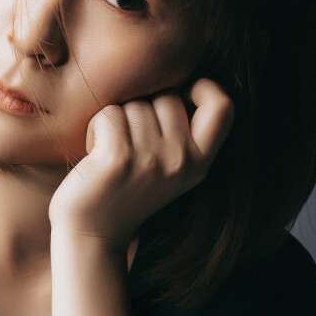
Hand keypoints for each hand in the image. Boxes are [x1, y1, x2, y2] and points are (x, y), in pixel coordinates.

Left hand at [48, 78, 234, 253]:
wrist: (91, 234)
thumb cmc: (124, 191)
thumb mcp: (167, 167)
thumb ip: (180, 132)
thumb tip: (178, 81)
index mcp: (199, 163)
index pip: (223, 107)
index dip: (205, 89)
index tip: (182, 95)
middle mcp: (181, 161)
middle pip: (167, 96)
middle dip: (143, 107)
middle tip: (129, 142)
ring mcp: (150, 160)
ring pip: (134, 103)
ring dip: (116, 120)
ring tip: (111, 152)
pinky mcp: (118, 158)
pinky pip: (109, 114)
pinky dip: (95, 128)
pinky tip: (95, 155)